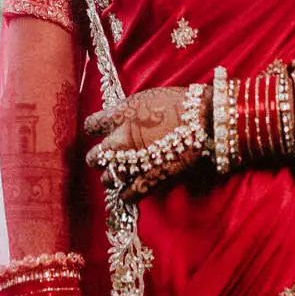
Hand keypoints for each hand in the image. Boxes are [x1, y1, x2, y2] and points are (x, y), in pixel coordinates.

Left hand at [82, 86, 203, 201]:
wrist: (204, 119)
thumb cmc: (178, 103)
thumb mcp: (144, 100)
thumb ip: (126, 113)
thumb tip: (118, 120)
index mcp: (118, 117)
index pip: (91, 126)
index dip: (96, 130)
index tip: (100, 131)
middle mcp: (120, 140)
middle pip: (94, 157)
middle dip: (99, 157)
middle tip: (109, 157)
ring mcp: (132, 163)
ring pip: (107, 178)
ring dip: (112, 177)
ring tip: (119, 174)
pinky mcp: (149, 180)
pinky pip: (127, 195)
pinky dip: (127, 194)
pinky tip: (129, 190)